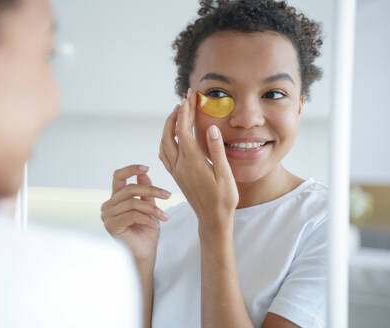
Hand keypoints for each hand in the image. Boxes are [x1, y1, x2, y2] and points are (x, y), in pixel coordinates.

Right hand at [101, 165, 171, 260]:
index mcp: (116, 199)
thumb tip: (144, 173)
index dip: (131, 169)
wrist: (145, 254)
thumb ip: (144, 191)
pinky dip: (146, 218)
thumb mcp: (148, 207)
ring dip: (152, 208)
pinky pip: (132, 215)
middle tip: (168, 195)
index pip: (118, 177)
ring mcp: (108, 216)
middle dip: (151, 190)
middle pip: (130, 189)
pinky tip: (154, 224)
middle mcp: (108, 206)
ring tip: (164, 216)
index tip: (146, 167)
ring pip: (133, 203)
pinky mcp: (111, 226)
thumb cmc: (145, 232)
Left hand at [159, 88, 238, 236]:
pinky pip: (165, 154)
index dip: (185, 112)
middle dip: (175, 114)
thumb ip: (216, 150)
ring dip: (169, 126)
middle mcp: (180, 165)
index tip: (189, 97)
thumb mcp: (225, 175)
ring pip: (164, 143)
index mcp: (192, 162)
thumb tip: (210, 128)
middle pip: (170, 134)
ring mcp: (176, 171)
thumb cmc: (223, 199)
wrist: (212, 220)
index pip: (183, 130)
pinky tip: (173, 136)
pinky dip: (166, 139)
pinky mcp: (177, 176)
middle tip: (183, 100)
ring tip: (178, 114)